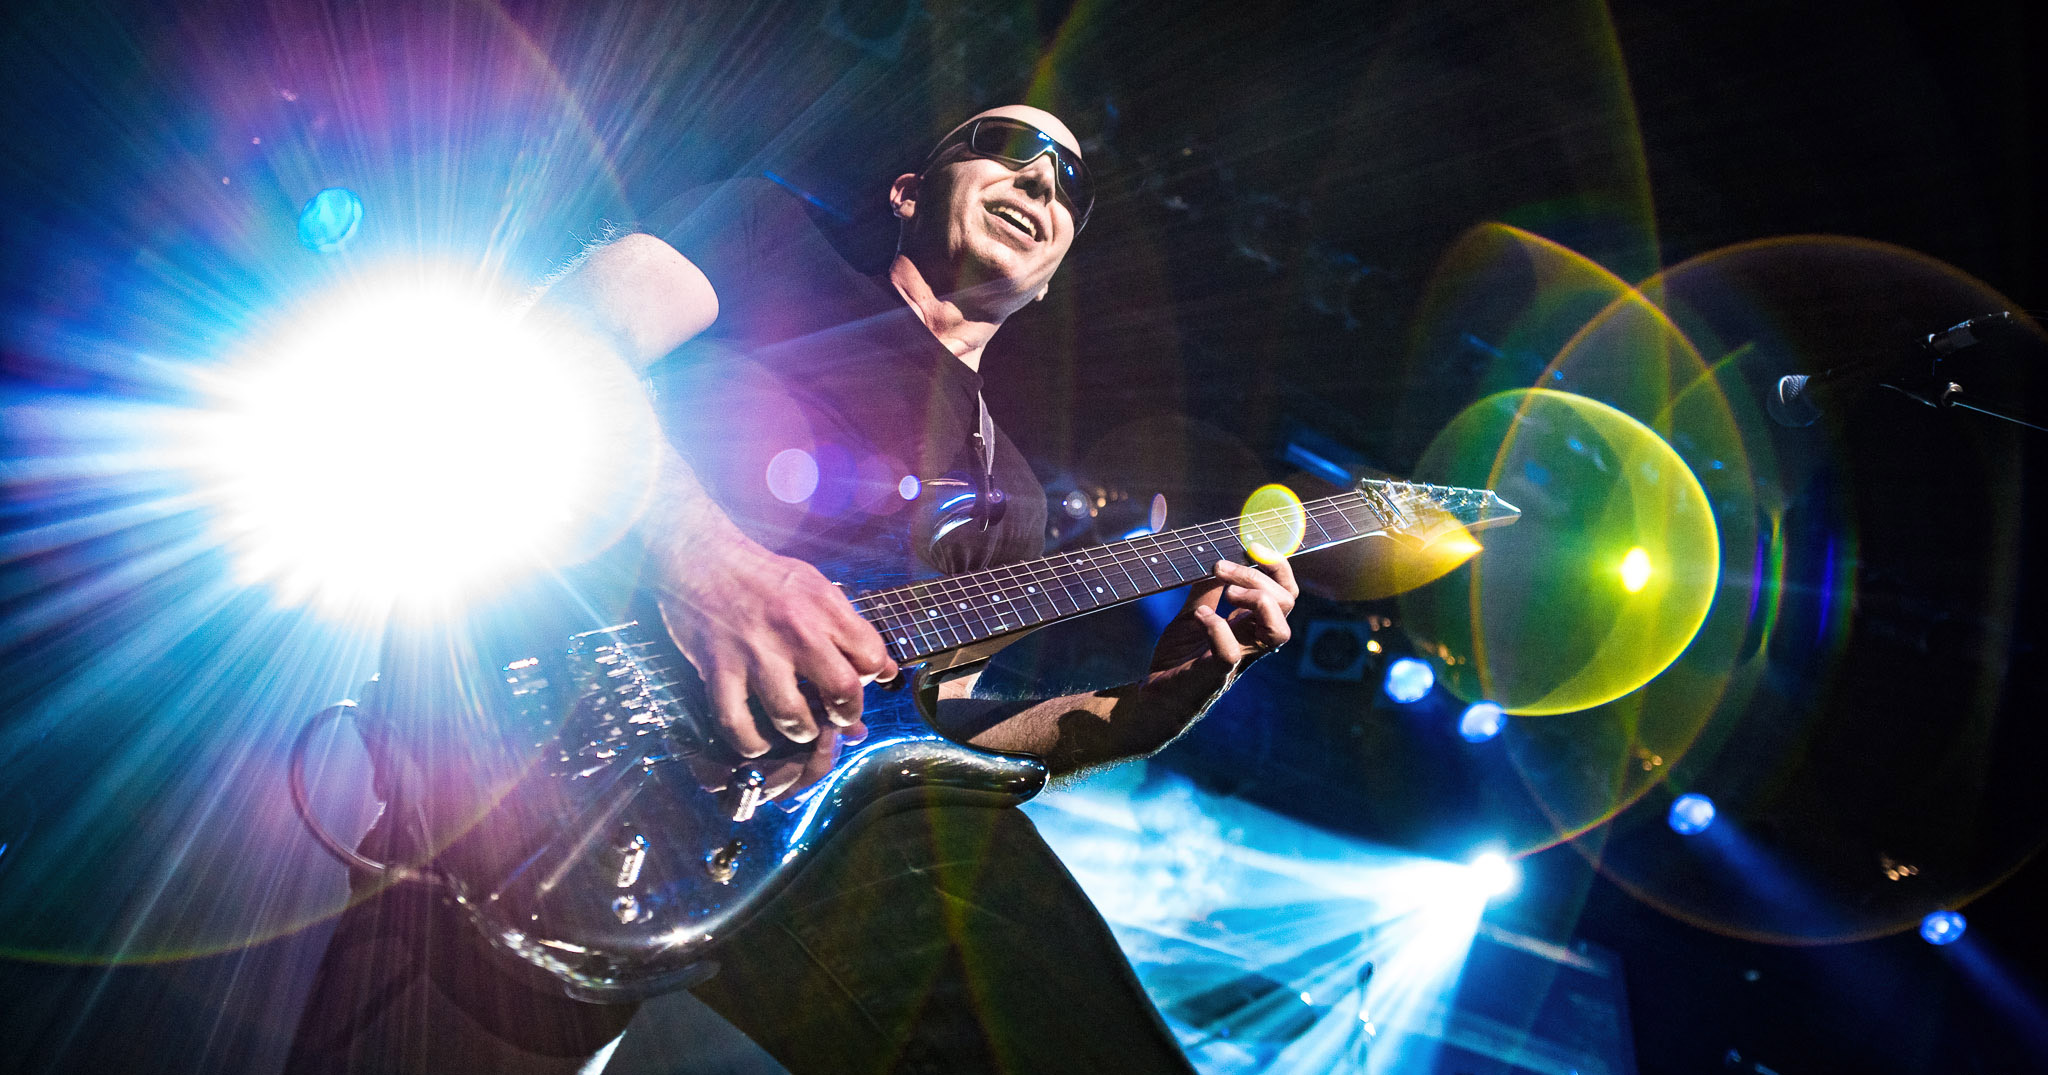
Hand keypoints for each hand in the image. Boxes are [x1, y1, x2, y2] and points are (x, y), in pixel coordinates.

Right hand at [649, 514, 896, 772]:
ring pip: (793, 717)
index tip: (855, 680)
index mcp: (825, 608)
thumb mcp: (818, 590)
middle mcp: (796, 630)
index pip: (871, 658)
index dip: (869, 678)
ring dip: (801, 732)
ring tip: (799, 727)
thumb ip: (852, 631)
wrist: (700, 558)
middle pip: (843, 691)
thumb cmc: (764, 576)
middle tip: (835, 716)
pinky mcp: (719, 668)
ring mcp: (756, 652)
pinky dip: (750, 743)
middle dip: (845, 714)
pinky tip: (759, 743)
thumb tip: (888, 674)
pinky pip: (737, 723)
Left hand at [1147, 543, 1298, 680]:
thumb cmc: (1178, 658)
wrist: (1153, 696)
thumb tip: (1217, 560)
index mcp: (1251, 625)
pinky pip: (1230, 652)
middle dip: (1258, 576)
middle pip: (1285, 603)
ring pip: (1278, 632)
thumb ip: (1207, 591)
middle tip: (1220, 567)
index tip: (1253, 546)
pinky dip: (1217, 628)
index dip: (1278, 566)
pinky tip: (1200, 616)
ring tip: (1225, 593)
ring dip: (1256, 601)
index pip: (1284, 592)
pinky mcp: (1215, 675)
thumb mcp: (1193, 614)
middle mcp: (1252, 642)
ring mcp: (1237, 660)